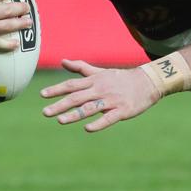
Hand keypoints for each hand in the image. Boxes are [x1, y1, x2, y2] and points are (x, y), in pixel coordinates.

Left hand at [41, 59, 160, 131]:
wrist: (147, 82)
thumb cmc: (121, 78)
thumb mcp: (100, 71)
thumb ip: (81, 68)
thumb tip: (63, 61)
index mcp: (94, 81)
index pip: (72, 85)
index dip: (57, 89)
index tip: (42, 95)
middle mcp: (100, 89)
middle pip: (77, 97)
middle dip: (60, 105)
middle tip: (45, 112)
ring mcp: (111, 100)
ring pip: (90, 108)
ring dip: (75, 114)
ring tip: (60, 120)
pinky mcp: (123, 110)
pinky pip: (109, 118)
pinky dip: (98, 123)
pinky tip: (87, 128)